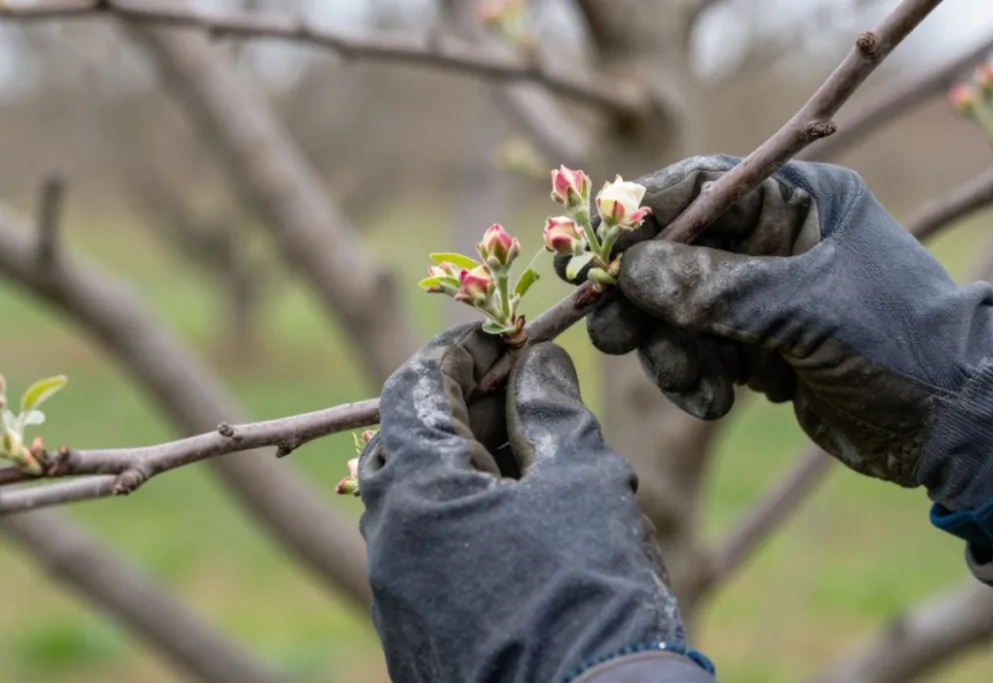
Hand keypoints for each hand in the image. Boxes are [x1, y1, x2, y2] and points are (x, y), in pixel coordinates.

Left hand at [357, 324, 714, 682]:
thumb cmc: (593, 591)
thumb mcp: (582, 481)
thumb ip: (551, 410)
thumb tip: (538, 365)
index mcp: (416, 492)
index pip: (413, 388)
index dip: (460, 350)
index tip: (505, 337)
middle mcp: (387, 543)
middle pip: (410, 442)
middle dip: (466, 405)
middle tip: (528, 392)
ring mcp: (396, 595)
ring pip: (420, 499)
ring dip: (471, 462)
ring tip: (538, 455)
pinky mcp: (416, 635)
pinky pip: (428, 550)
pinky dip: (466, 515)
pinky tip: (526, 518)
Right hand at [557, 155, 992, 513]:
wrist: (958, 427)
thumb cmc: (900, 345)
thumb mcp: (807, 310)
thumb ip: (716, 289)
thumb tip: (630, 270)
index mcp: (798, 203)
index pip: (700, 189)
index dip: (640, 215)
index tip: (591, 251)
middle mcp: (775, 243)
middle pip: (676, 255)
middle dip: (643, 297)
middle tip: (610, 331)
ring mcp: (764, 297)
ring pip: (680, 311)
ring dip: (670, 350)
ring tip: (691, 385)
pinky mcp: (759, 347)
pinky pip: (700, 352)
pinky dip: (695, 378)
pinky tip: (714, 401)